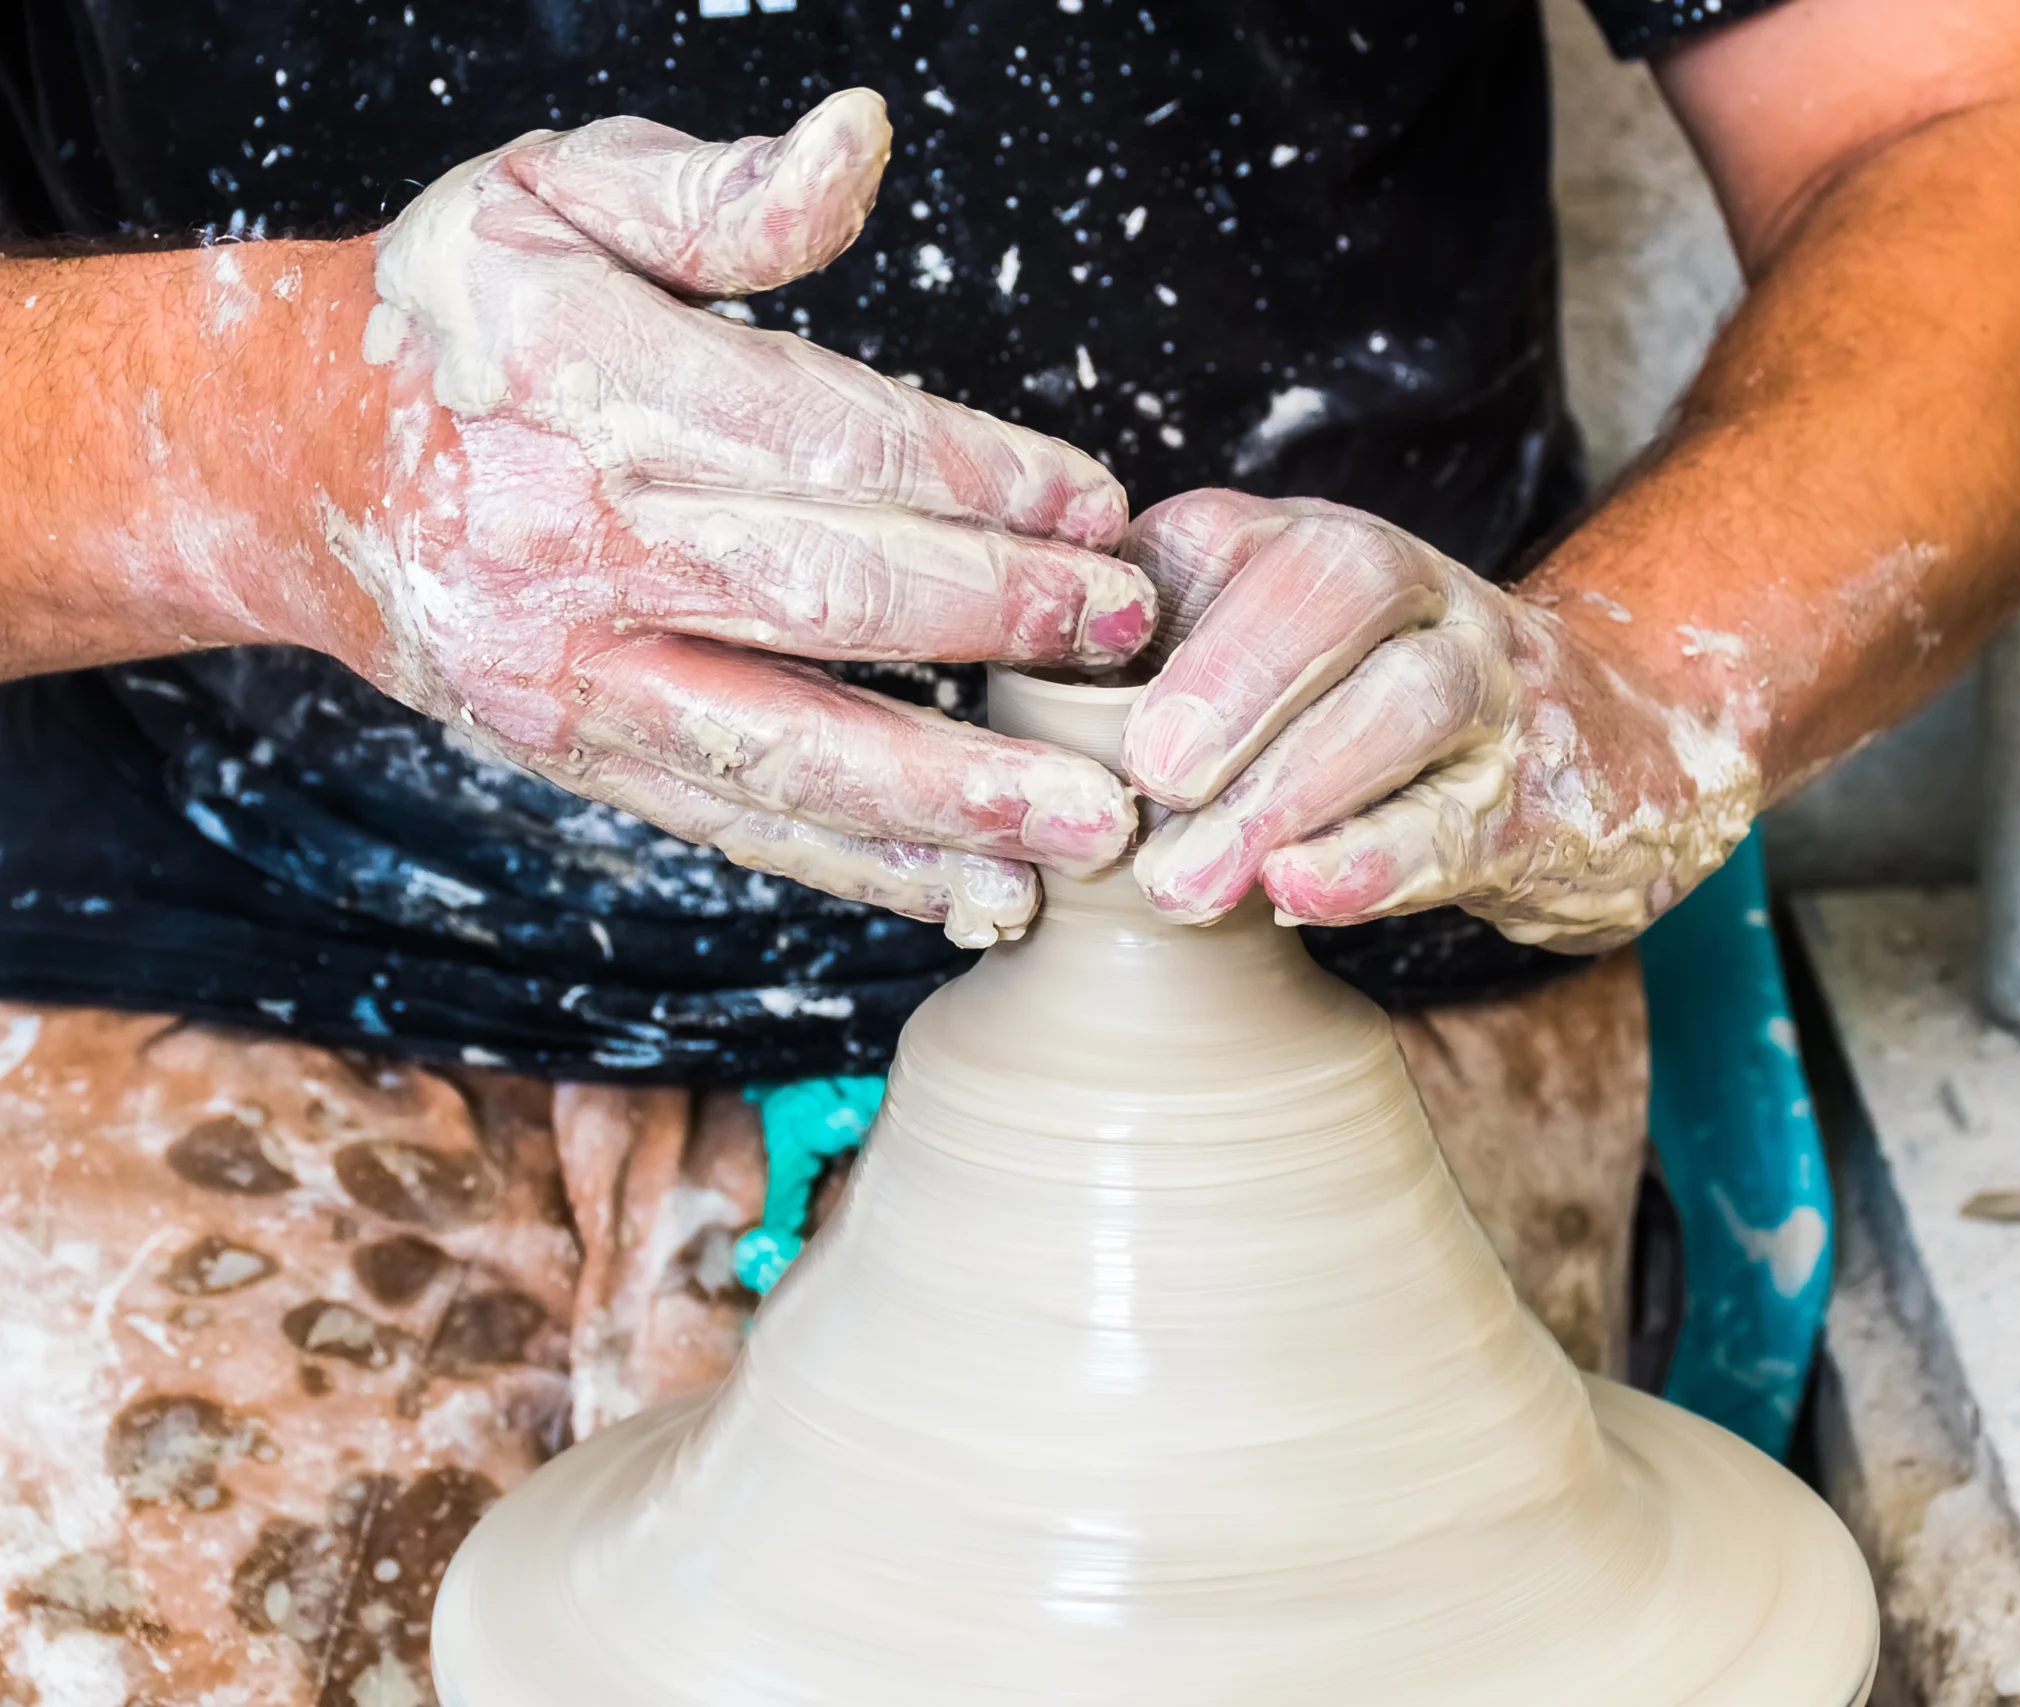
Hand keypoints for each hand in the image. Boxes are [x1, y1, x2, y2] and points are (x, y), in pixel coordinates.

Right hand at [331, 93, 1153, 945]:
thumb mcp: (559, 196)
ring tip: (1094, 825)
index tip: (1098, 506)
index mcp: (584, 383)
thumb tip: (862, 138)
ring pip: (790, 749)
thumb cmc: (457, 315)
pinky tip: (979, 891)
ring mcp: (569, 672)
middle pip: (826, 597)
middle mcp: (570, 543)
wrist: (288, 462)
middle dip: (999, 620)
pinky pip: (739, 825)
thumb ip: (720, 195)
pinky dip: (867, 869)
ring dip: (955, 795)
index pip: (822, 441)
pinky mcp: (574, 755)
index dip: (978, 477)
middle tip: (1132, 638)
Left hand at [1119, 492, 1761, 952]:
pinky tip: (1300, 894)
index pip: (1242, 535)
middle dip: (1238, 674)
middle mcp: (1422, 598)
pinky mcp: (1537, 802)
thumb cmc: (1386, 714)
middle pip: (1344, 584)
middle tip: (1146, 778)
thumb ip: (1177, 672)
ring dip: (1292, 786)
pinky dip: (1374, 861)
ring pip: (1408, 702)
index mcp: (1331, 553)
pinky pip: (1459, 822)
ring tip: (1189, 880)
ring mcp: (1494, 694)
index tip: (1073, 686)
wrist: (1620, 756)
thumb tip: (1031, 736)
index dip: (1161, 602)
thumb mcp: (1293, 660)